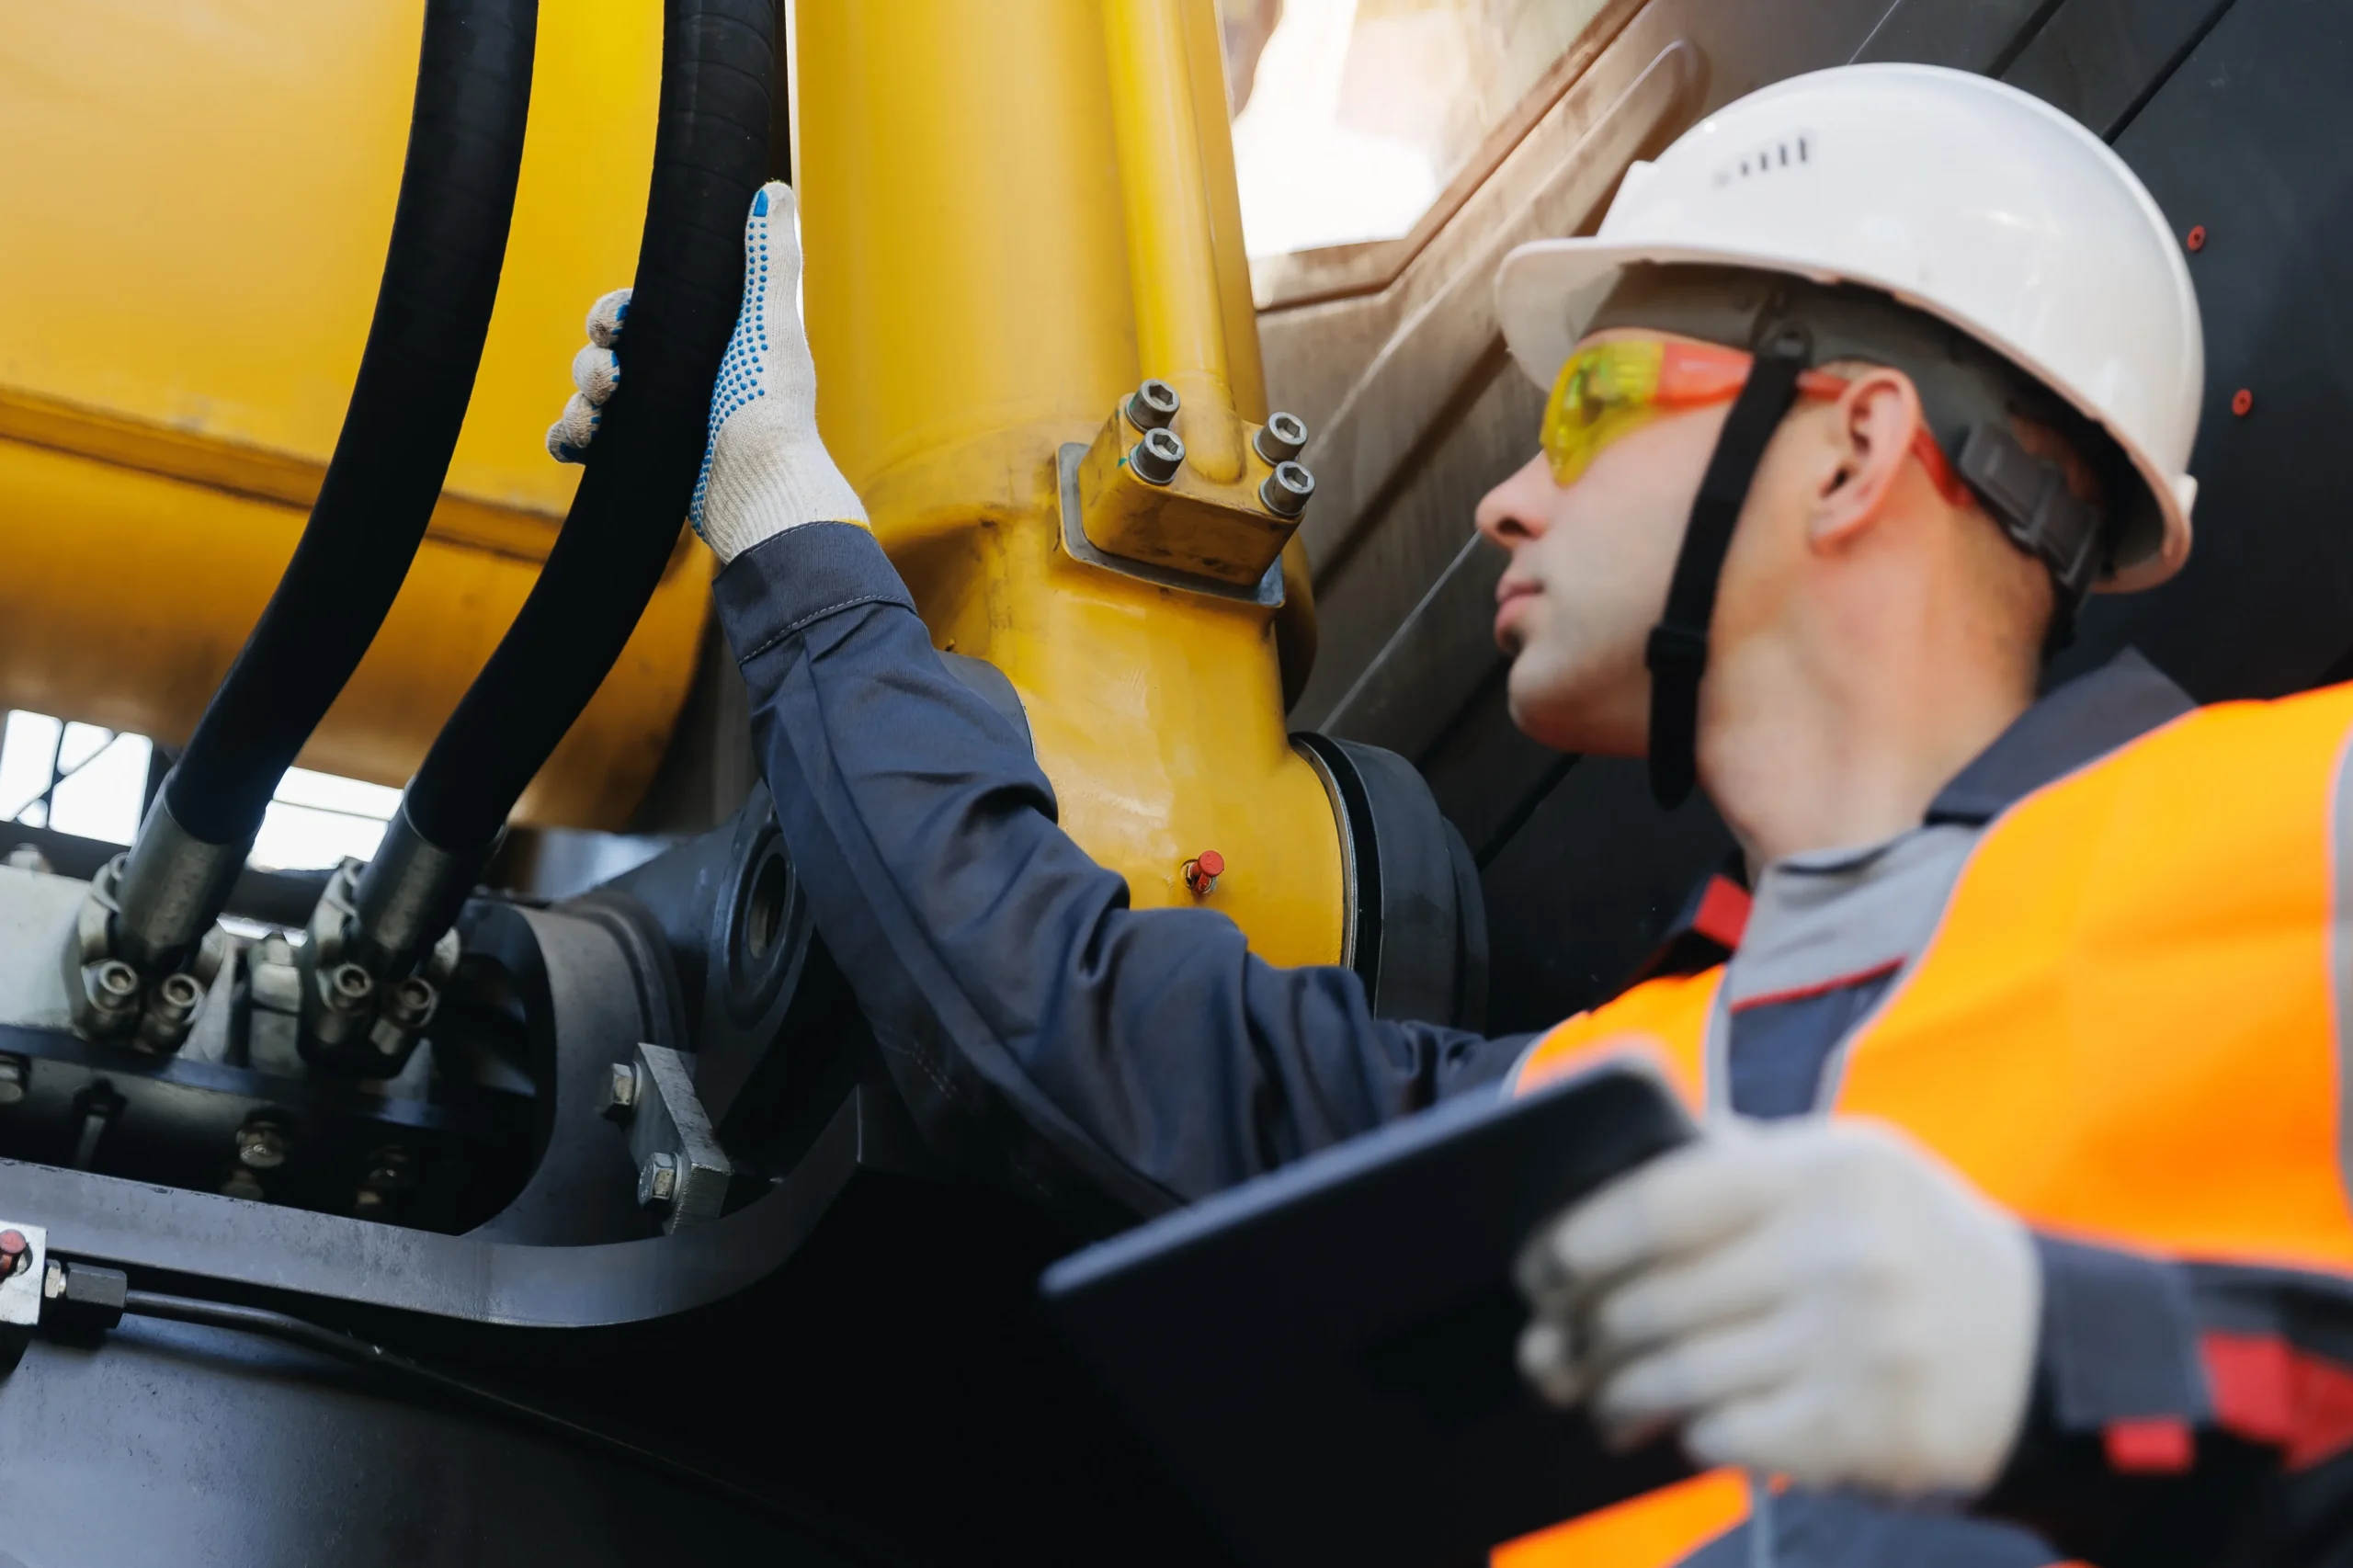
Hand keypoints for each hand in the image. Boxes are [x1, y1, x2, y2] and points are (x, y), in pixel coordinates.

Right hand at [545, 180, 865, 561]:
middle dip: (593, 358)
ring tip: (602, 409)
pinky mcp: (640, 464)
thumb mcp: (770, 324)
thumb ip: (770, 259)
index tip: (619, 323)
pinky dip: (568, 438)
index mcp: (702, 345)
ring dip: (580, 397)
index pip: (637, 314)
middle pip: (602, 352)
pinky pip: (581, 444)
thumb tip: (772, 188)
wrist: (761, 493)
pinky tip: (578, 440)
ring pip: (586, 396)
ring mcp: (657, 424)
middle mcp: (678, 381)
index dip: (614, 313)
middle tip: (614, 376)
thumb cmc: (771, 409)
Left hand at [1514, 1117, 2039, 1496]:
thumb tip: (1600, 1182)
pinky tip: (1682, 1424)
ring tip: (1597, 1396)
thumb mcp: (1844, 1171)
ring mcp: (1857, 1349)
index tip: (1539, 1270)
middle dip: (1582, 1336)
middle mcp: (1842, 1254)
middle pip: (1652, 1303)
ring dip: (1617, 1394)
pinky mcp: (1866, 1434)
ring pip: (1677, 1377)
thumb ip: (1736, 1164)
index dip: (1576, 1242)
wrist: (2045, 1349)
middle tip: (1552, 1350)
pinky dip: (1691, 1431)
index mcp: (1824, 1170)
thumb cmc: (1908, 1244)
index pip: (1657, 1204)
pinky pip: (1726, 1434)